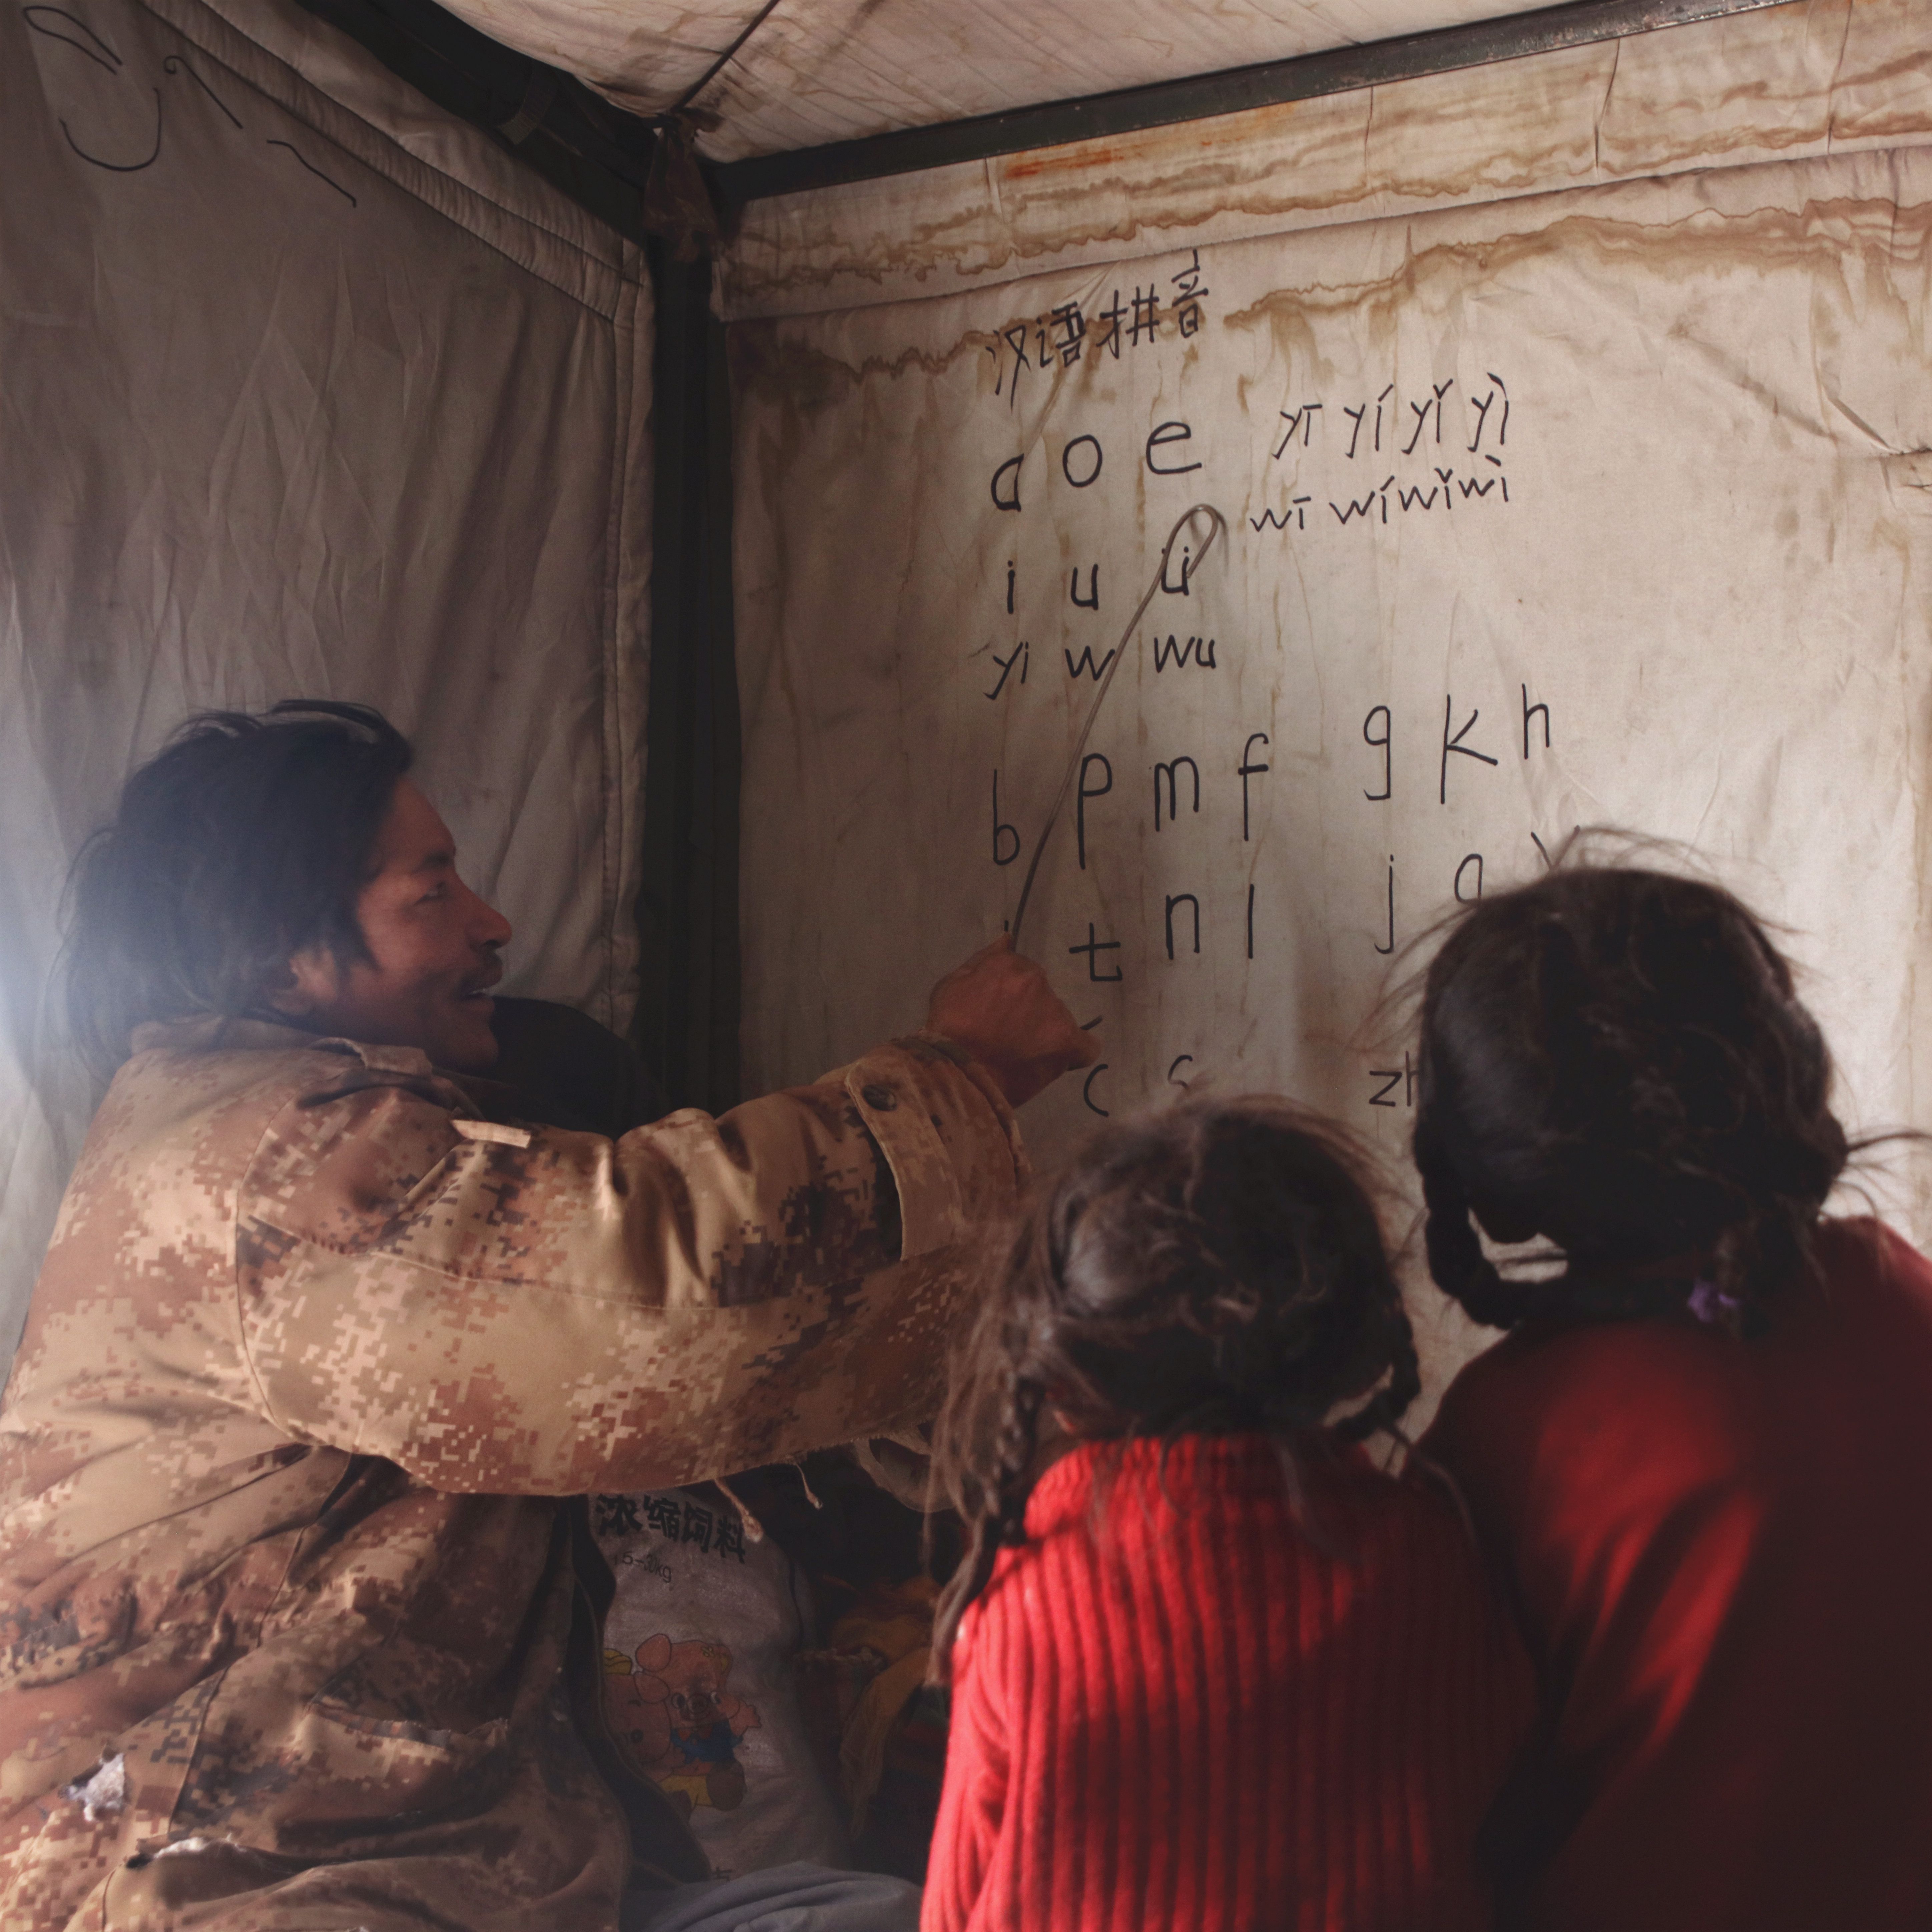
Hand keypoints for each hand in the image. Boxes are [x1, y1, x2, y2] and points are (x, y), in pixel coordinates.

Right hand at [926, 935, 1099, 1109]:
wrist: (957, 1073)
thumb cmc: (947, 1031)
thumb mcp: (950, 985)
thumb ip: (981, 961)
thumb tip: (1007, 939)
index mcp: (1008, 964)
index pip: (1020, 972)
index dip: (1009, 994)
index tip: (997, 1012)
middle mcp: (1035, 980)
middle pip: (1040, 994)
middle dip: (1027, 1011)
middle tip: (1007, 1035)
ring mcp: (1054, 1011)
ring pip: (1057, 1018)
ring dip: (1044, 1031)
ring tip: (1022, 1056)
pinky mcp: (1067, 1041)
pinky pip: (1086, 1046)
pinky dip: (1074, 1052)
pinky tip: (1056, 1059)